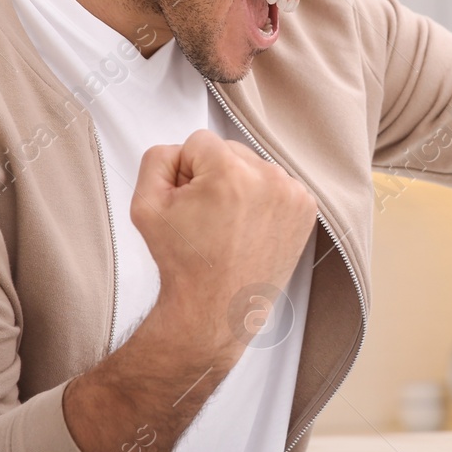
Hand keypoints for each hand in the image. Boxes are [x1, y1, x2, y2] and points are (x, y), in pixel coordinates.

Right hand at [64, 133, 316, 451]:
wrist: (216, 309)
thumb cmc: (183, 263)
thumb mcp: (145, 205)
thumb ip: (157, 159)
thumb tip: (181, 150)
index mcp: (229, 172)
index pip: (198, 142)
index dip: (184, 172)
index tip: (188, 205)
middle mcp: (267, 178)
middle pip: (229, 151)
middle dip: (214, 177)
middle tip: (206, 220)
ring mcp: (292, 194)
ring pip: (253, 167)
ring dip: (239, 187)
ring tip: (228, 227)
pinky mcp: (306, 208)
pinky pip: (276, 185)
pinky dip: (262, 201)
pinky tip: (249, 229)